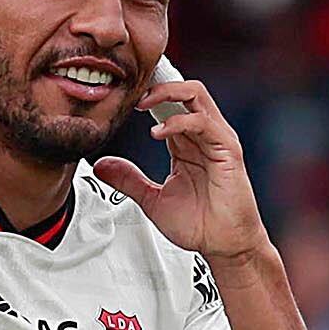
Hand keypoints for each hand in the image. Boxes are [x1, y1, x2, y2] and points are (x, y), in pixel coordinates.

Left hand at [93, 75, 268, 262]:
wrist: (223, 245)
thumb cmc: (199, 223)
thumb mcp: (152, 199)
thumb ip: (129, 179)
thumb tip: (101, 166)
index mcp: (186, 142)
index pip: (170, 103)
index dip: (149, 93)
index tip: (123, 94)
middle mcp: (203, 135)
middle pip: (184, 90)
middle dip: (157, 84)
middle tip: (131, 92)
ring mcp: (217, 139)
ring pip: (196, 95)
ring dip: (167, 93)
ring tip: (142, 103)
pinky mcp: (227, 150)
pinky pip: (204, 123)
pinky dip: (179, 122)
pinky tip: (158, 133)